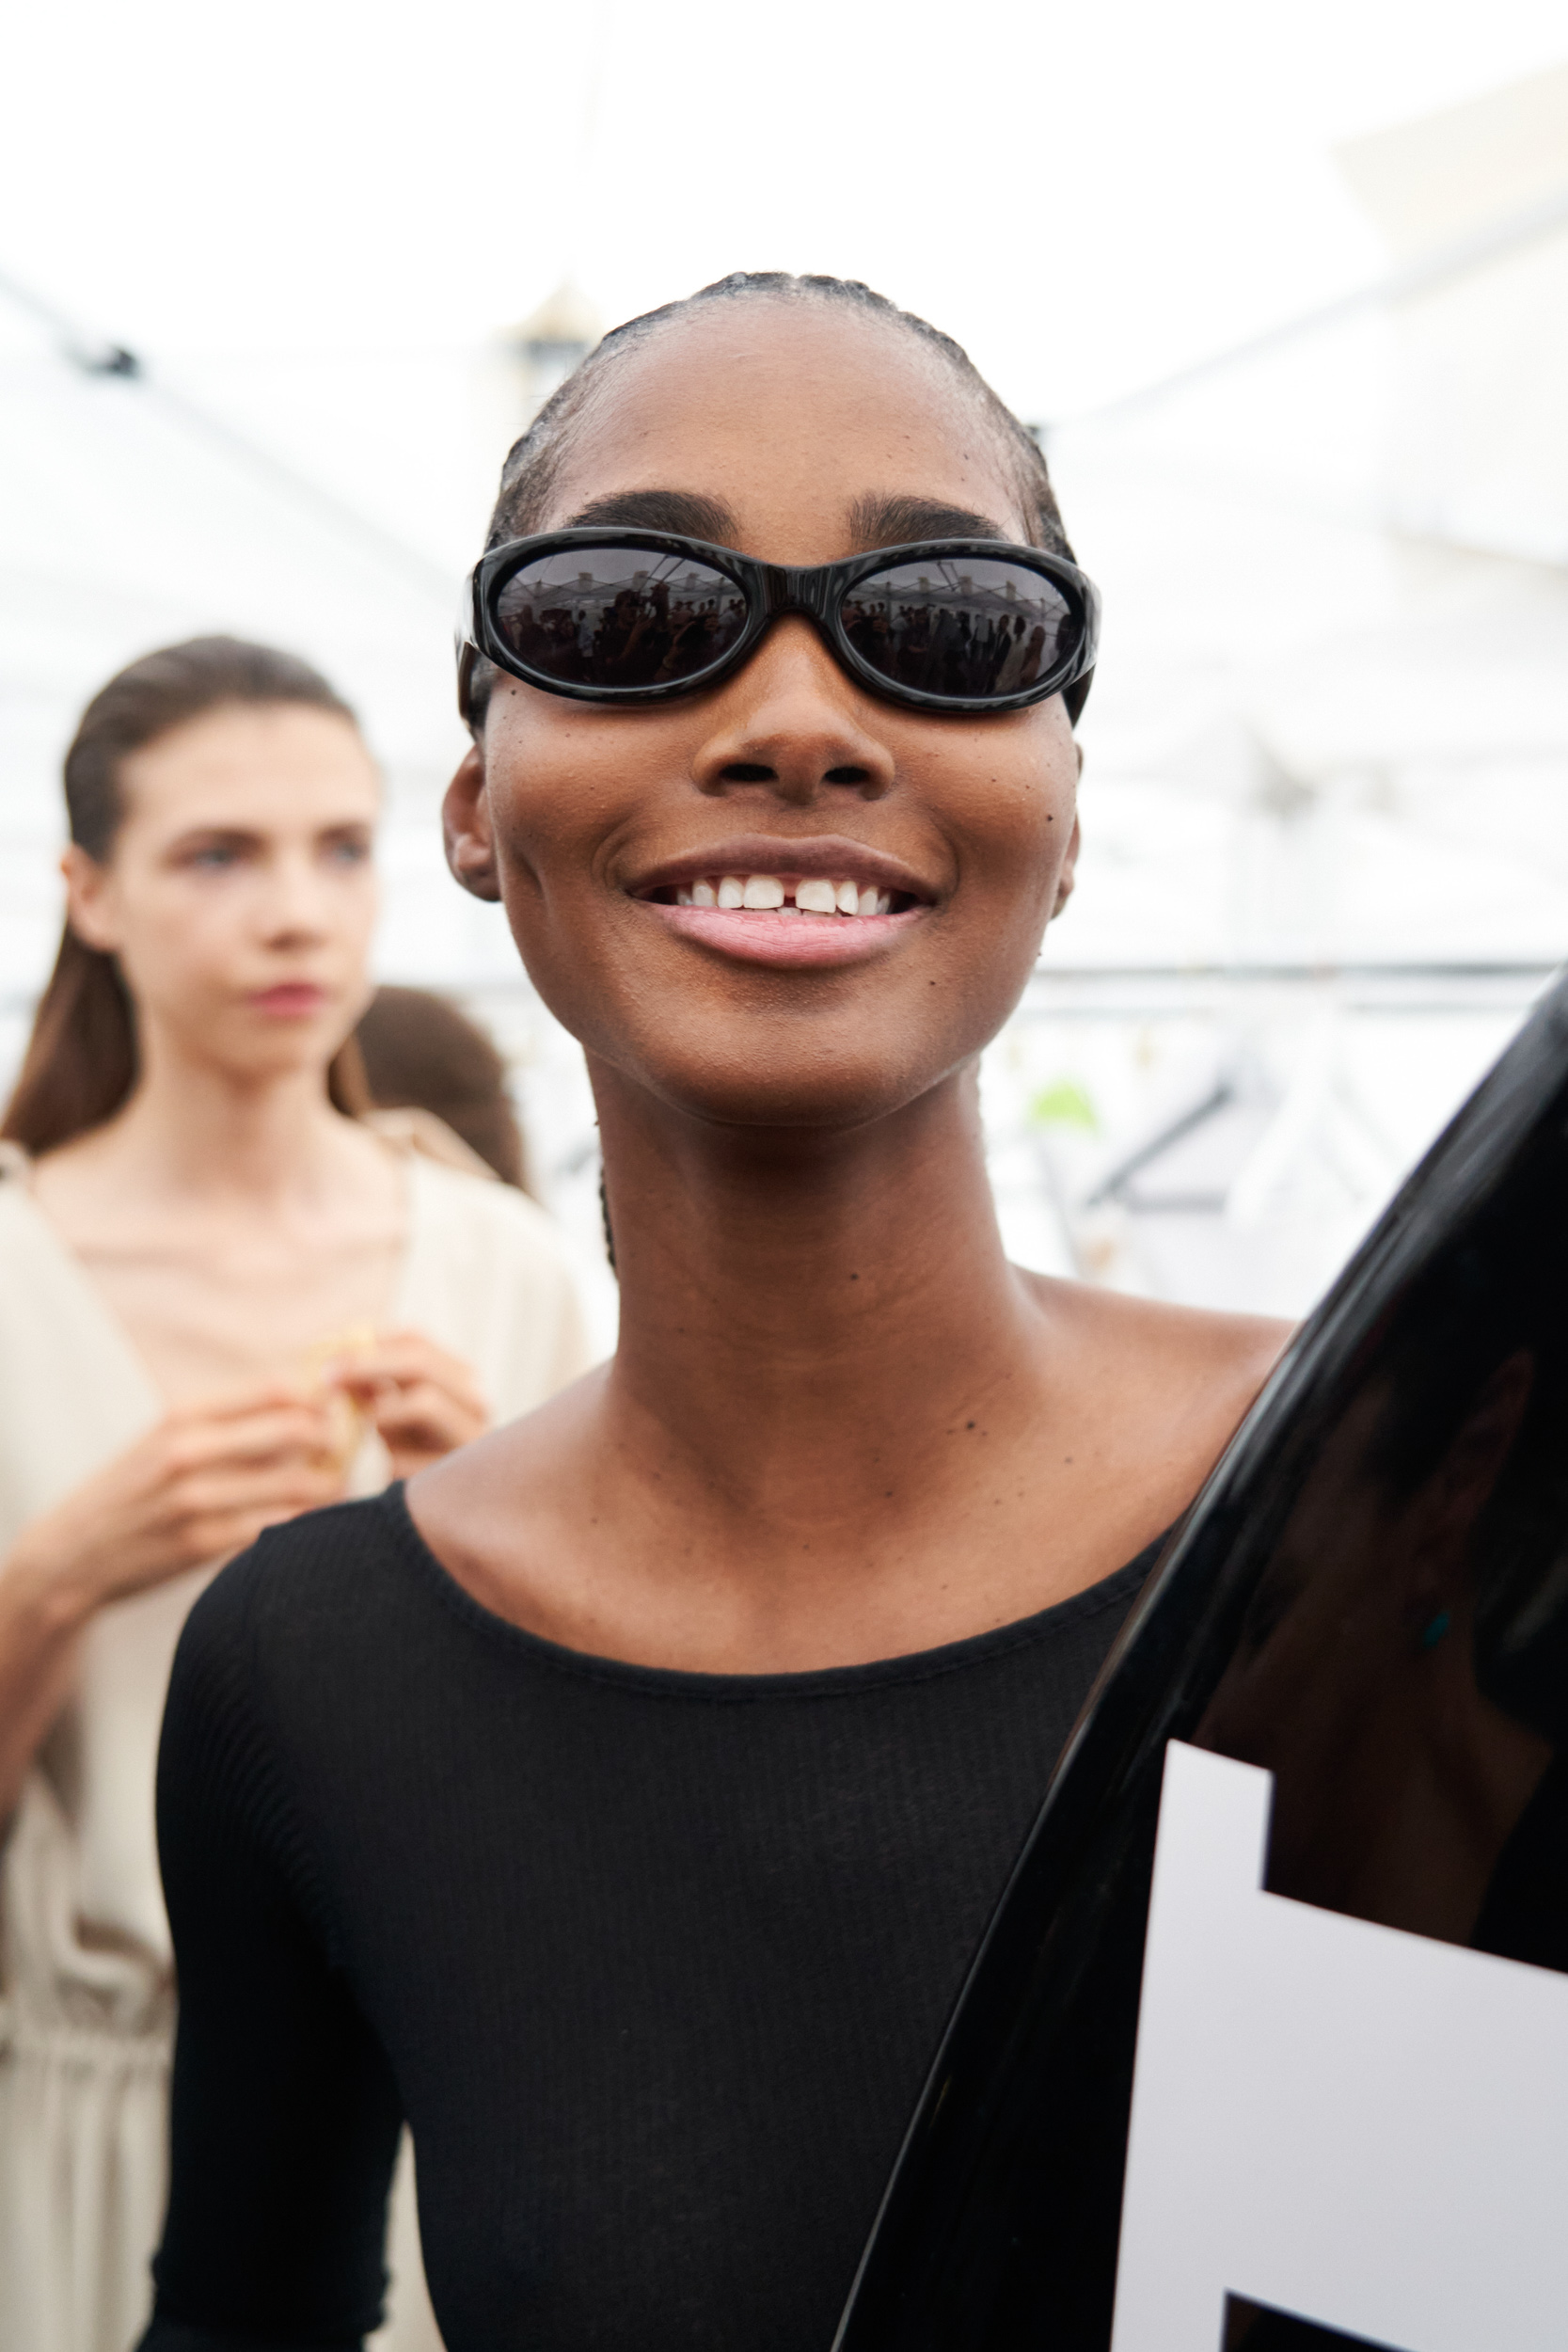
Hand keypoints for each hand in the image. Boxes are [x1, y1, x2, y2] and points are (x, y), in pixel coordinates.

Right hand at [5, 1383, 348, 1623]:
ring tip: (339, 1485)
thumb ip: (224, 1420)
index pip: (273, 1389)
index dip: (318, 1395)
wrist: (73, 1554)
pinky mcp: (202, 1546)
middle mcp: (189, 1453)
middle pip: (295, 1430)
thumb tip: (302, 1401)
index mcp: (182, 1417)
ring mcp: (196, 1501)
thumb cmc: (131, 1490)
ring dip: (331, 1483)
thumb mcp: (163, 1438)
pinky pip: (278, 1527)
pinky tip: (314, 1522)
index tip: (339, 1407)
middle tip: (349, 1448)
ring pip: (297, 1482)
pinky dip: (305, 1523)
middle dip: (335, 1437)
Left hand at [326, 1331, 488, 1479]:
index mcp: (460, 1383)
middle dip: (367, 1364)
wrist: (436, 1518)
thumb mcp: (391, 1418)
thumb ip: (372, 1389)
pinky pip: (413, 1455)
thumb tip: (336, 1363)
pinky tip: (387, 1473)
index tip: (333, 1353)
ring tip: (366, 1433)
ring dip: (382, 1413)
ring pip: (425, 1402)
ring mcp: (475, 1439)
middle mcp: (477, 1405)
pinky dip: (389, 1459)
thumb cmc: (409, 1460)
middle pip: (422, 1363)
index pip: (418, 1342)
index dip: (371, 1341)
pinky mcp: (463, 1477)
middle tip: (327, 1375)